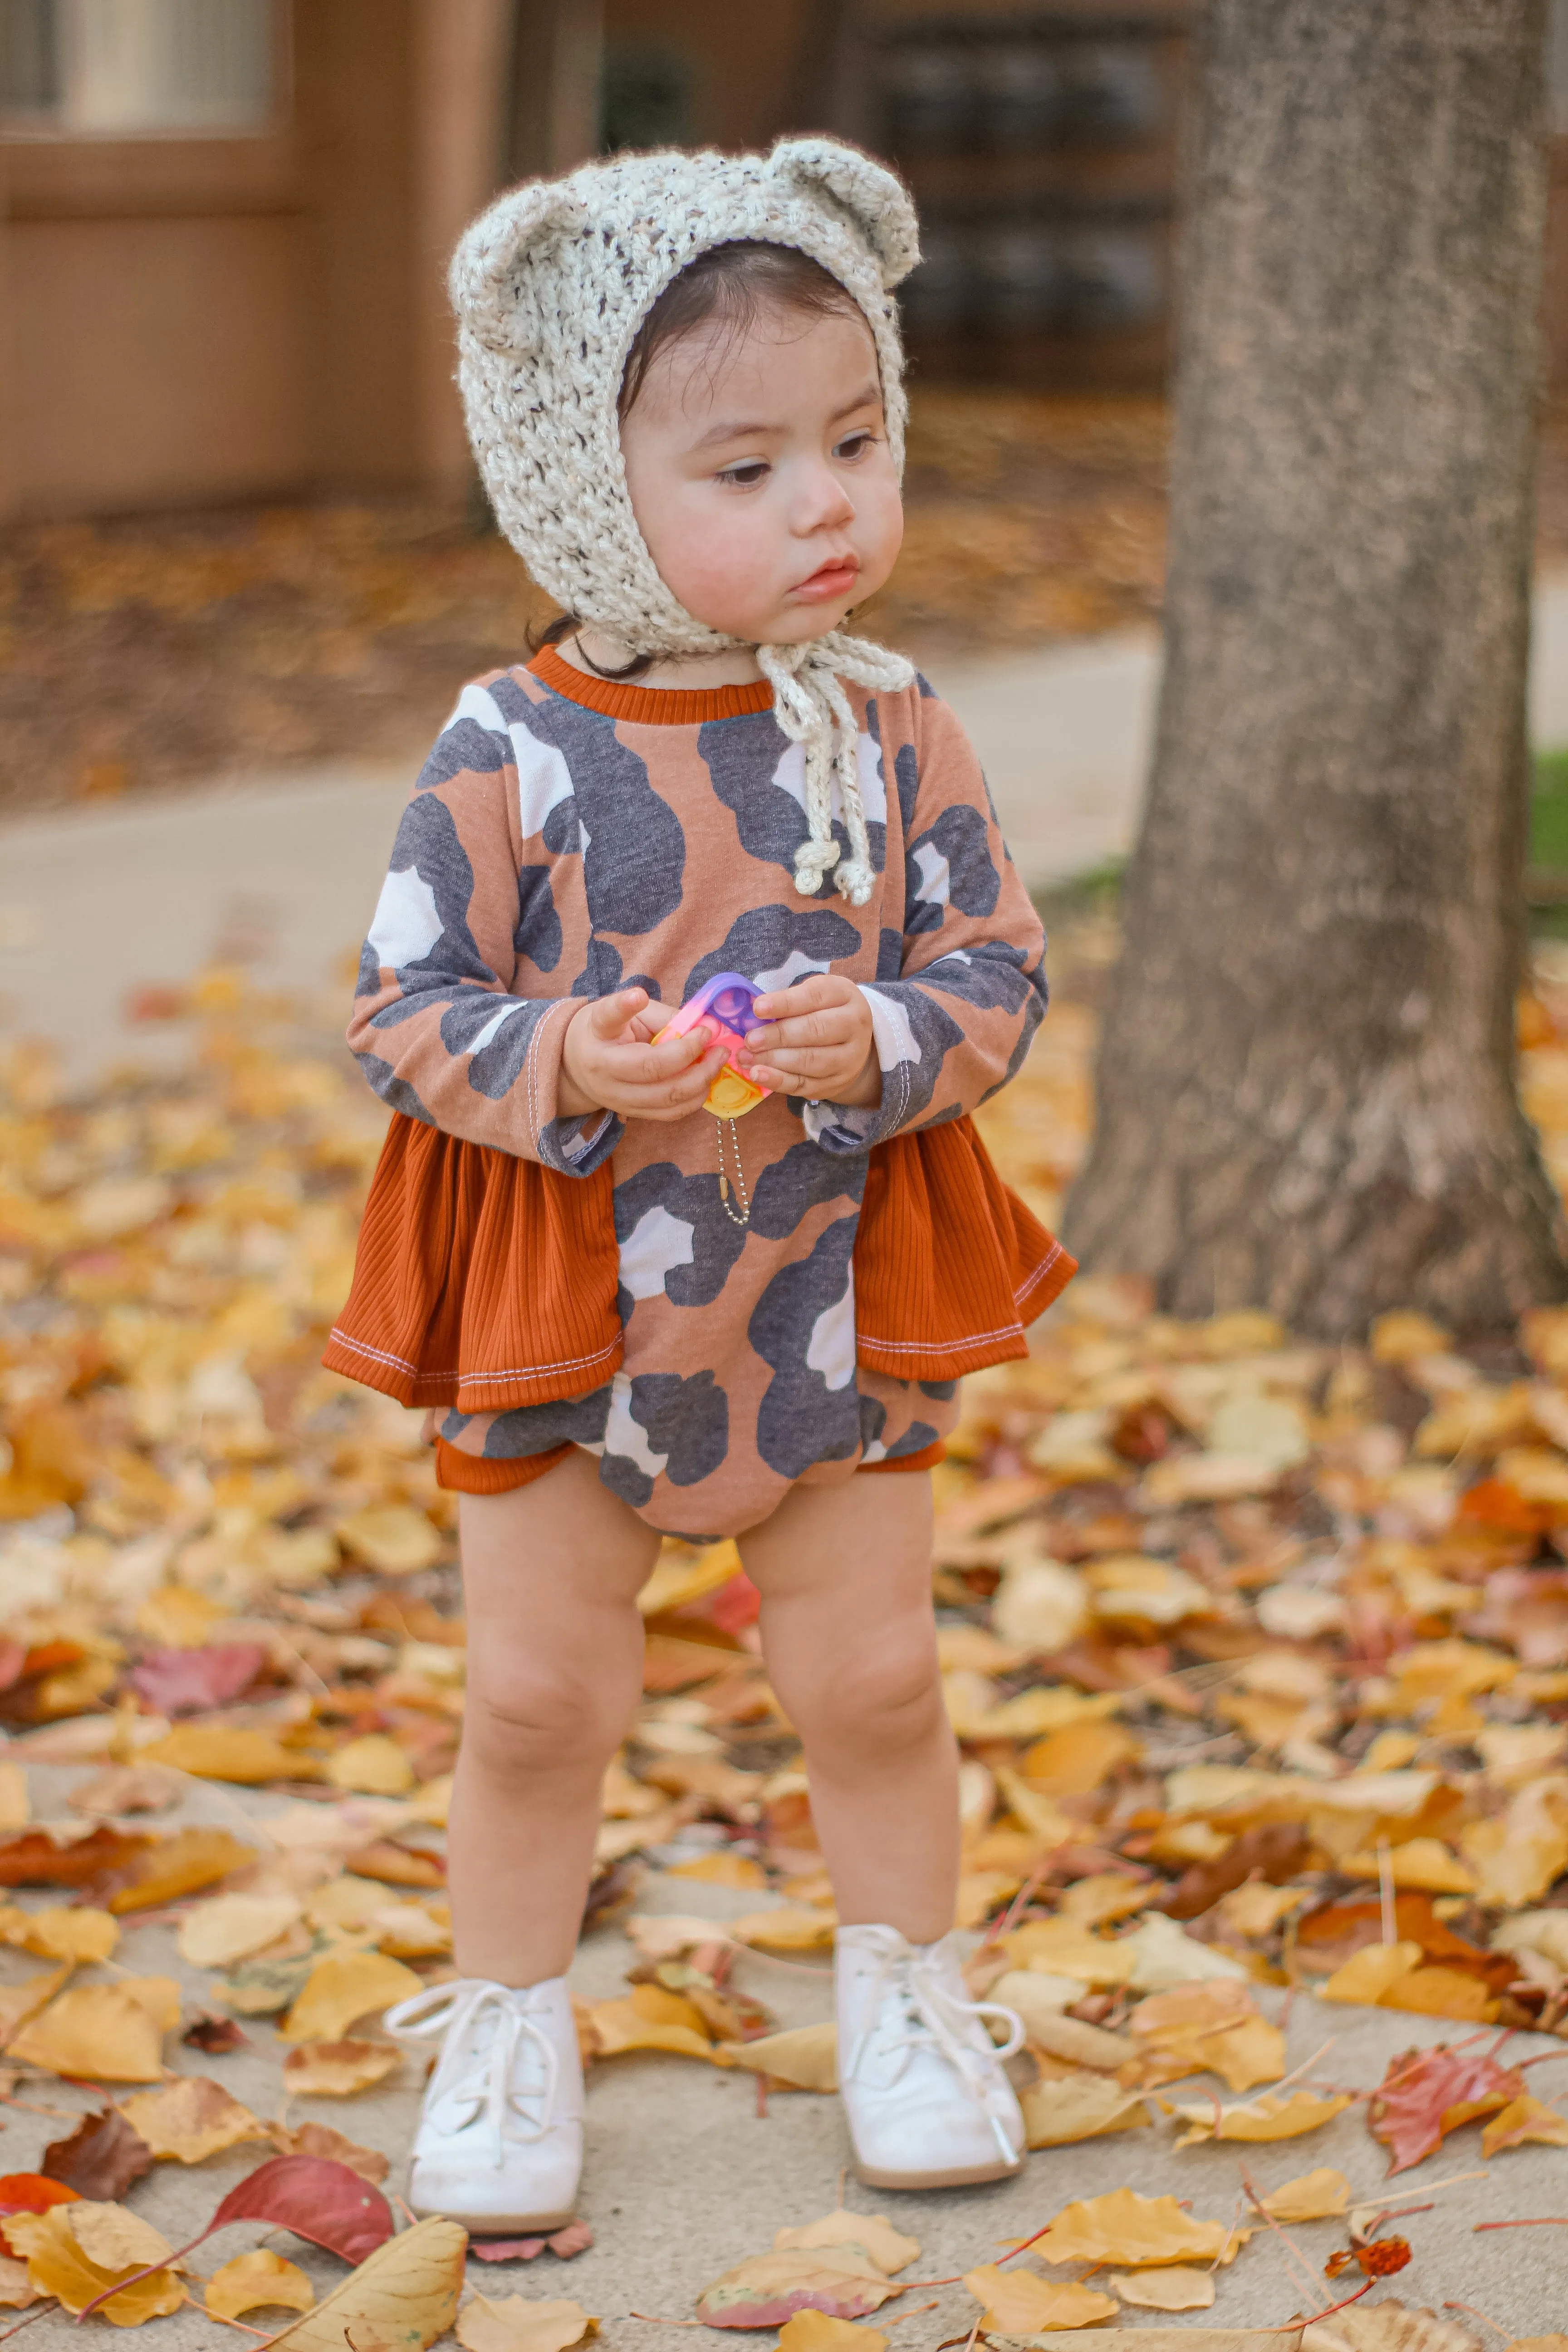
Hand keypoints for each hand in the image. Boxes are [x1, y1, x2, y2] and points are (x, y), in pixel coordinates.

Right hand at [559, 989, 725, 1122]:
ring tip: (717, 1059)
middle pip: (652, 1070)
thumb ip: (662, 1016)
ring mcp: (618, 1099)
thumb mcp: (624, 1012)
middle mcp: (604, 1072)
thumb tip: (706, 1023)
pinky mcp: (633, 1114)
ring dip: (701, 1080)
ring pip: (667, 1099)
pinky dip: (695, 1097)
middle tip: (716, 1043)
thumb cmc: (606, 1033)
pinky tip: (706, 1079)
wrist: (576, 1067)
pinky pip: (671, 1113)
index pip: (609, 1018)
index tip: (641, 994)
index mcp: (597, 1036)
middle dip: (693, 1057)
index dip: (627, 1005)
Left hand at [742, 974, 880, 1105]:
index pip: (814, 997)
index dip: (785, 1003)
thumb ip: (788, 1000)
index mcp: (845, 996)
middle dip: (779, 1036)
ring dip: (774, 1060)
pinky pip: (805, 1084)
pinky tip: (758, 1074)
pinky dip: (778, 1081)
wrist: (852, 1041)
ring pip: (810, 1061)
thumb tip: (754, 1011)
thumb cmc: (823, 1011)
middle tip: (750, 1040)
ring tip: (746, 1057)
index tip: (758, 1008)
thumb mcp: (812, 995)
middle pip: (815, 1031)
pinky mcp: (836, 1082)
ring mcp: (849, 1058)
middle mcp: (854, 1026)